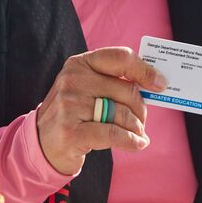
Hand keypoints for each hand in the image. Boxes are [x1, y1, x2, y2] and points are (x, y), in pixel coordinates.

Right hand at [34, 47, 166, 178]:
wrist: (41, 142)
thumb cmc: (74, 113)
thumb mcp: (87, 89)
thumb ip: (114, 83)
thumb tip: (155, 84)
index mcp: (79, 64)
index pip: (120, 58)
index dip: (144, 70)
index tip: (160, 84)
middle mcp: (72, 81)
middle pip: (126, 91)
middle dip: (141, 110)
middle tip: (142, 121)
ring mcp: (69, 106)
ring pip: (122, 114)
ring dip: (136, 128)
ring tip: (137, 135)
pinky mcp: (71, 132)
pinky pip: (113, 133)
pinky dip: (131, 141)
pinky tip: (137, 144)